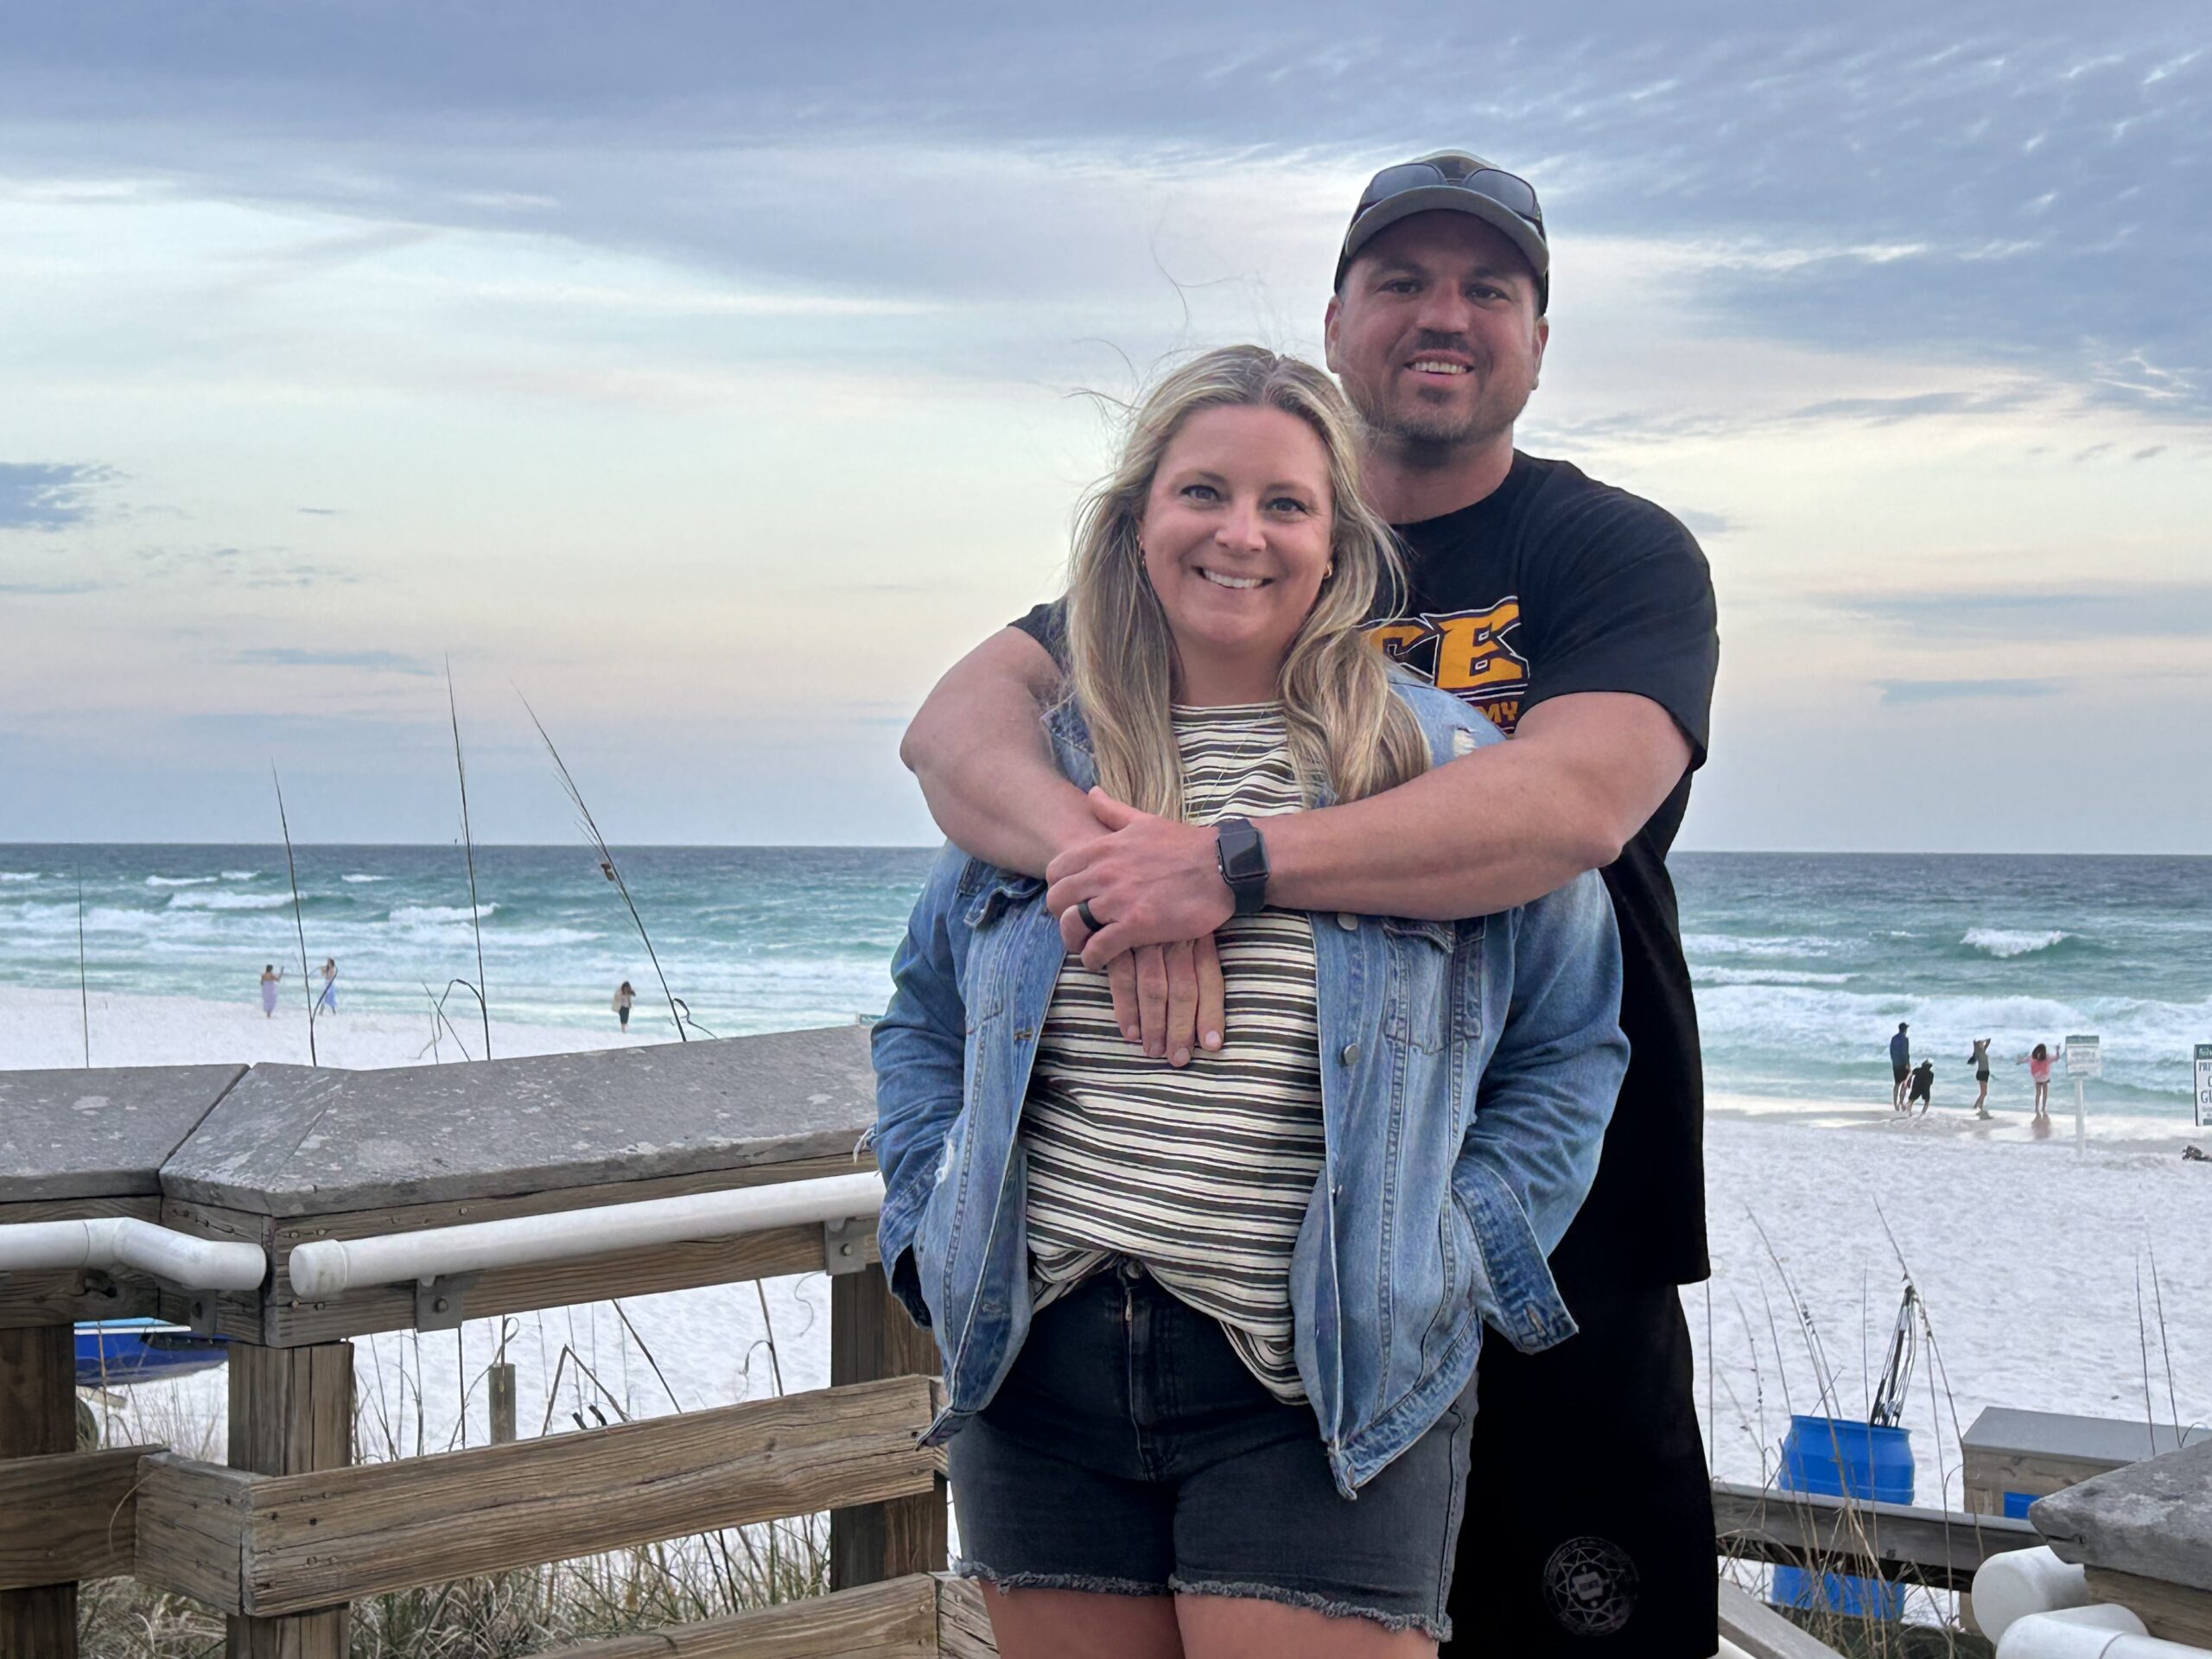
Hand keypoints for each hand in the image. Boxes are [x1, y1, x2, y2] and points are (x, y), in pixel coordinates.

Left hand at [1046, 789, 1234, 966]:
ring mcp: (1119, 899)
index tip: (1071, 899)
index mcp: (1104, 848)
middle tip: (1077, 925)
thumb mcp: (1145, 821)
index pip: (1055, 870)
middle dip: (1061, 915)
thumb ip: (1113, 811)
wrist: (1223, 867)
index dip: (1058, 888)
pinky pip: (1097, 948)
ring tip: (1086, 946)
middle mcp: (1105, 872)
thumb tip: (1091, 793)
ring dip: (1074, 940)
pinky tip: (1100, 959)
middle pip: (1056, 899)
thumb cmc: (1187, 845)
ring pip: (1071, 925)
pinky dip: (1093, 958)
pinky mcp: (1137, 925)